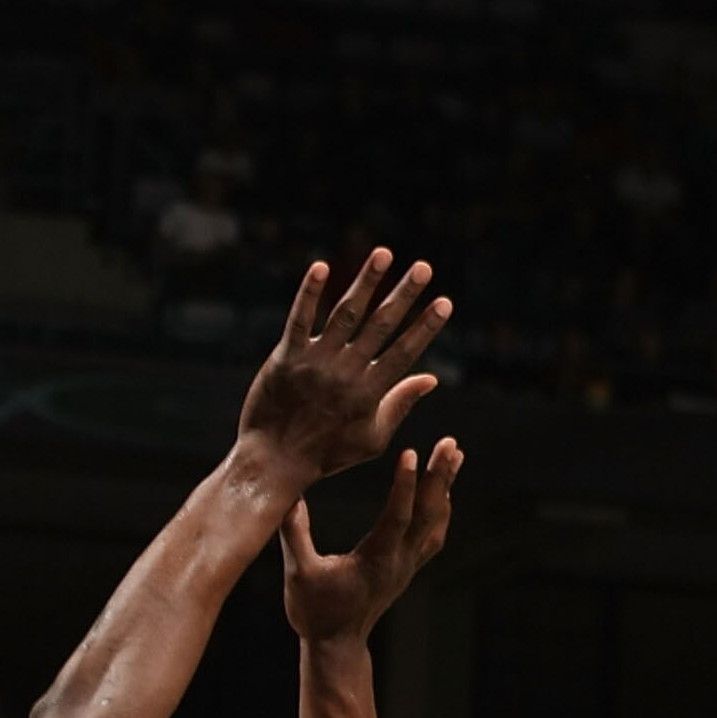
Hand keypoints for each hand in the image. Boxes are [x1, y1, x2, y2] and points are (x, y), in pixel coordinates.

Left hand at [239, 249, 451, 488]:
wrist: (272, 463)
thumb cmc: (325, 455)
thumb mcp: (371, 439)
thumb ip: (400, 404)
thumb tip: (431, 378)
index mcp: (368, 393)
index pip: (403, 353)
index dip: (424, 327)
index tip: (444, 302)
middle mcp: (345, 374)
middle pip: (380, 326)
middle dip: (404, 295)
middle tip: (423, 267)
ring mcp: (315, 364)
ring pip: (345, 314)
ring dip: (366, 282)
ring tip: (383, 254)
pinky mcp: (286, 359)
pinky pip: (300, 320)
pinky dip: (309, 293)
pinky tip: (320, 266)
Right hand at [282, 437, 462, 643]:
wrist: (336, 647)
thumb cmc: (315, 612)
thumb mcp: (299, 575)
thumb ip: (295, 535)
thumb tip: (290, 497)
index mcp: (374, 561)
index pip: (396, 518)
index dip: (405, 485)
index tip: (411, 453)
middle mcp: (398, 562)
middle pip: (427, 515)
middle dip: (439, 477)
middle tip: (450, 443)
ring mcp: (406, 566)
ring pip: (435, 522)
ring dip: (445, 487)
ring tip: (454, 454)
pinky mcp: (407, 569)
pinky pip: (433, 535)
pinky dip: (441, 509)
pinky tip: (443, 490)